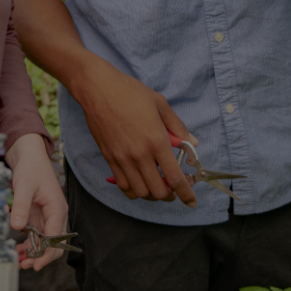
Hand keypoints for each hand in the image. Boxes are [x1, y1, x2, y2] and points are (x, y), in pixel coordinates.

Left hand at [5, 134, 67, 270]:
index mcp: (57, 209)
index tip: (35, 264)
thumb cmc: (30, 168)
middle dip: (41, 256)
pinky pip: (36, 235)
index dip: (46, 253)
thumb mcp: (24, 186)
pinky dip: (28, 244)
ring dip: (34, 253)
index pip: (56, 237)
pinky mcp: (38, 217)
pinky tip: (17, 249)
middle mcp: (55, 216)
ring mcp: (47, 217)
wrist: (29, 157)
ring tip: (18, 260)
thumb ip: (21, 206)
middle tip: (24, 265)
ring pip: (44, 242)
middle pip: (54, 243)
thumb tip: (17, 227)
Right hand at [74, 63, 196, 204]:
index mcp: (156, 141)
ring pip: (140, 192)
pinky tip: (139, 183)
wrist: (98, 89)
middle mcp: (140, 154)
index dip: (186, 194)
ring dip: (151, 194)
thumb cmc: (130, 93)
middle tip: (174, 190)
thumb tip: (192, 142)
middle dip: (170, 196)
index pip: (175, 177)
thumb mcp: (160, 104)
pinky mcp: (109, 158)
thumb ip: (177, 126)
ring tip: (156, 186)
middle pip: (158, 191)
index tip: (191, 201)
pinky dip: (133, 190)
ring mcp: (122, 158)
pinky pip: (123, 185)